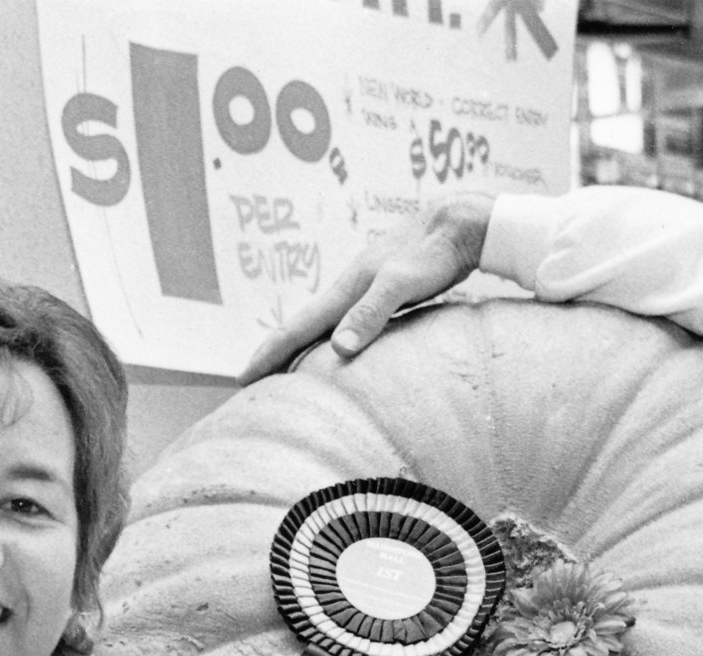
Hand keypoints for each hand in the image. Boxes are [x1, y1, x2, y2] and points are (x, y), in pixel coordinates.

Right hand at [237, 192, 497, 383]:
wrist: (459, 225)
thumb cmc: (432, 254)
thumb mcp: (402, 283)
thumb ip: (371, 313)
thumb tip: (338, 348)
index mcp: (346, 289)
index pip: (298, 327)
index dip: (270, 353)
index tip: (243, 378)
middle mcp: (349, 290)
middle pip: (304, 327)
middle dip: (275, 353)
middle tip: (251, 382)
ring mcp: (366, 292)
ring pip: (324, 326)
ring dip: (300, 349)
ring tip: (284, 373)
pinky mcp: (385, 296)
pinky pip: (347, 326)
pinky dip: (331, 342)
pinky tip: (336, 352)